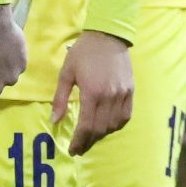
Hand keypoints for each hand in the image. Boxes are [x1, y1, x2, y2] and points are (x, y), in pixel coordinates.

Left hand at [54, 29, 133, 154]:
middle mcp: (109, 97)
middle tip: (79, 148)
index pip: (86, 126)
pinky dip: (116, 125)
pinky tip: (108, 127)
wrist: (108, 36)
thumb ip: (60, 99)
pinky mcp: (130, 91)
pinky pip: (126, 116)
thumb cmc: (83, 53)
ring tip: (91, 137)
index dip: (79, 141)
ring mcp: (122, 94)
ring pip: (113, 125)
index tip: (72, 150)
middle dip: (88, 142)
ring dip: (102, 135)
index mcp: (92, 93)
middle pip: (100, 129)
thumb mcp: (66, 73)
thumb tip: (54, 121)